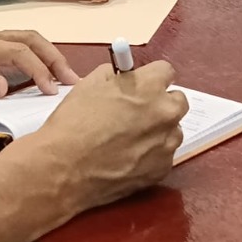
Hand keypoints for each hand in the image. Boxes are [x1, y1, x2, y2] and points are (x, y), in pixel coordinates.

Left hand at [0, 31, 79, 105]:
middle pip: (29, 38)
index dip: (39, 69)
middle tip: (71, 80)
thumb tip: (5, 86)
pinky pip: (16, 44)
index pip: (18, 52)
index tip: (51, 90)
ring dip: (47, 53)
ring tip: (63, 75)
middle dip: (53, 57)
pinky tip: (41, 70)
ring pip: (25, 38)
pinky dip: (35, 54)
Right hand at [8, 61, 187, 210]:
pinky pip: (163, 155)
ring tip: (130, 140)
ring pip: (172, 130)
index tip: (142, 85)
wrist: (64, 168)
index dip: (151, 78)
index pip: (166, 71)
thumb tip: (125, 77)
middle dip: (161, 103)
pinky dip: (150, 155)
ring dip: (158, 131)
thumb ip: (116, 76)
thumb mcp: (90, 84)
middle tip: (139, 112)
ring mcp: (167, 143)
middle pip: (177, 101)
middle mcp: (166, 113)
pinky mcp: (162, 169)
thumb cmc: (74, 122)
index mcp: (149, 87)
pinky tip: (127, 159)